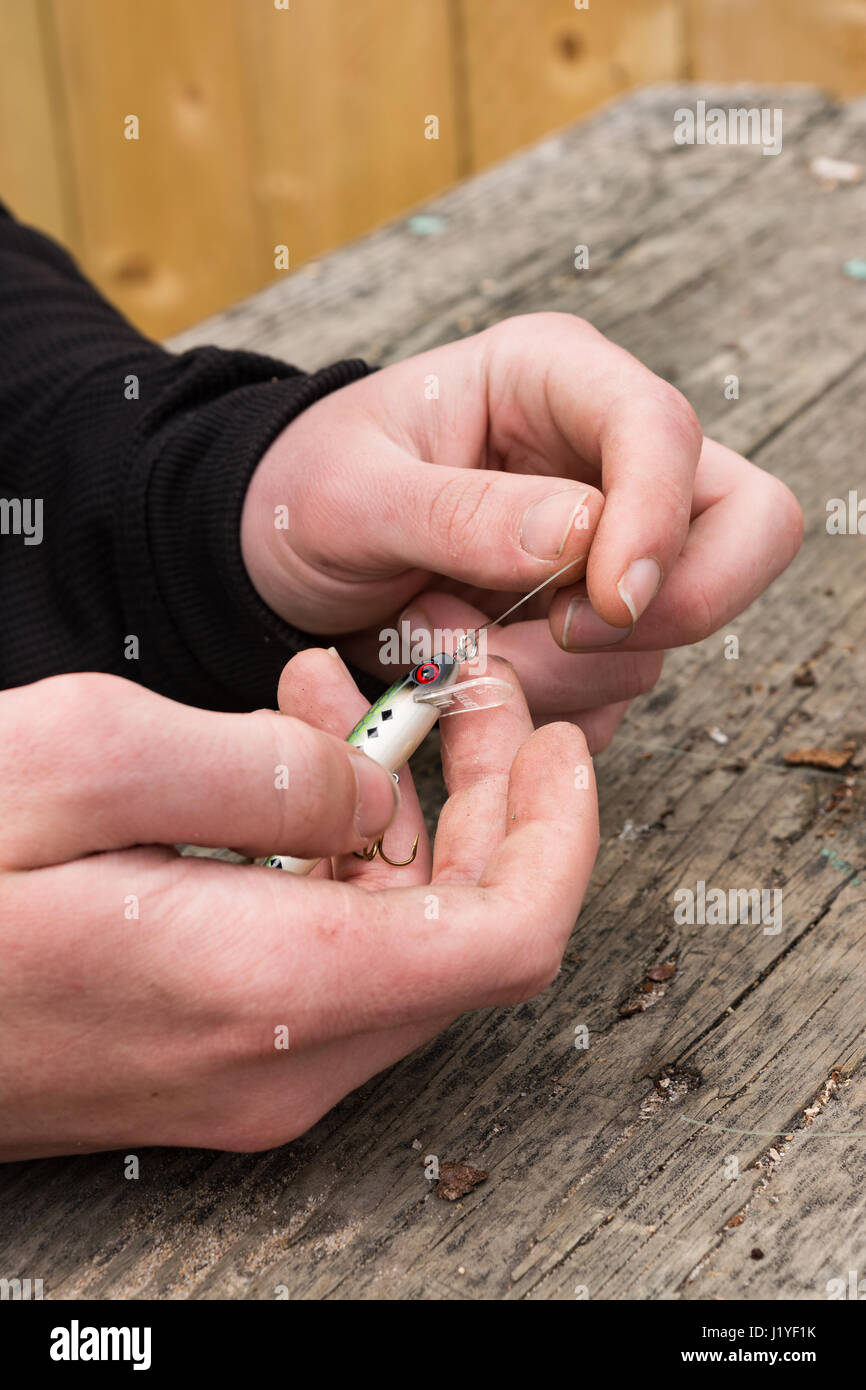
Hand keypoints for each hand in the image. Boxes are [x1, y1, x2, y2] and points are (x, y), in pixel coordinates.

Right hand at [0, 656, 596, 1157]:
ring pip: (394, 942)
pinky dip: (331, 859)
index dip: (558, 831)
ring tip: (324, 698)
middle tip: (443, 690)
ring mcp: (244, 1075)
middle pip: (464, 936)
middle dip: (478, 797)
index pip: (507, 936)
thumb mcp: (84, 758)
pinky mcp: (205, 1057)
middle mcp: (281, 1062)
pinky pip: (321, 957)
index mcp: (270, 987)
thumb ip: (262, 766)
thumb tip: (368, 786)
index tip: (552, 739)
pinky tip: (271, 774)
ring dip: (393, 815)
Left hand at [241, 313, 802, 750]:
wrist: (272, 554)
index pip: (665, 431)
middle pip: (745, 528)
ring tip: (440, 644)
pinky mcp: (590, 627)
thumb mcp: (352, 493)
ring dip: (562, 671)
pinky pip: (619, 692)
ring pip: (670, 633)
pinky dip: (547, 708)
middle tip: (561, 635)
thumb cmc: (304, 491)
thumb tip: (582, 539)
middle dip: (669, 604)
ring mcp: (609, 549)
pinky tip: (463, 675)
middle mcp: (602, 460)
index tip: (605, 603)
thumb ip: (460, 513)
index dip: (658, 520)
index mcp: (553, 381)